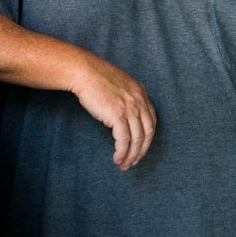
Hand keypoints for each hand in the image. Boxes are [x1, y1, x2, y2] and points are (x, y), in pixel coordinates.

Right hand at [71, 54, 156, 170]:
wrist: (84, 72)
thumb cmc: (96, 79)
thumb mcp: (120, 86)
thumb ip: (128, 100)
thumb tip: (127, 118)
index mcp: (141, 93)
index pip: (151, 121)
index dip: (146, 139)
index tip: (139, 149)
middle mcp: (139, 101)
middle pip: (147, 133)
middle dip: (141, 151)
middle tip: (133, 162)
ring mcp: (130, 108)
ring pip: (136, 139)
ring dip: (131, 156)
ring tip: (124, 164)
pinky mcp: (117, 115)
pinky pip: (124, 140)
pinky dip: (122, 152)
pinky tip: (117, 158)